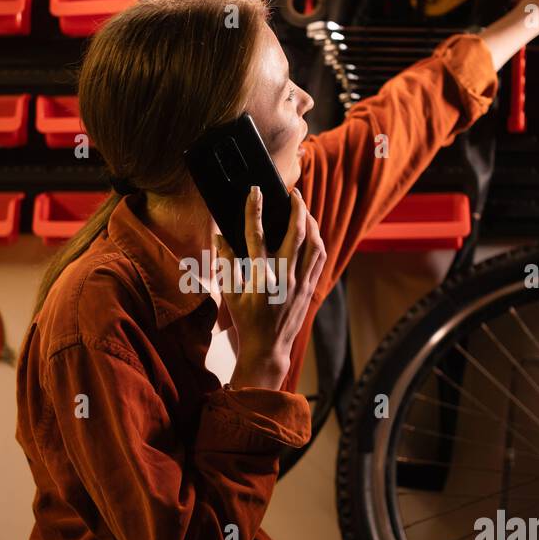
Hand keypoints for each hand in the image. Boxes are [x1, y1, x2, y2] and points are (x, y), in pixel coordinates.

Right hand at [213, 185, 325, 390]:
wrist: (268, 347)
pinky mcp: (309, 288)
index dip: (255, 211)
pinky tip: (312, 232)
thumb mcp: (229, 294)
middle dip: (296, 208)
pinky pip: (319, 258)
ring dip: (311, 222)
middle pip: (297, 233)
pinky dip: (317, 240)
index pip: (257, 236)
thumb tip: (219, 237)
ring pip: (315, 244)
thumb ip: (225, 263)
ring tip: (304, 210)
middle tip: (293, 193)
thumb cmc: (246, 321)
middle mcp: (284, 277)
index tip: (255, 192)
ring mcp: (300, 283)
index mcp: (261, 278)